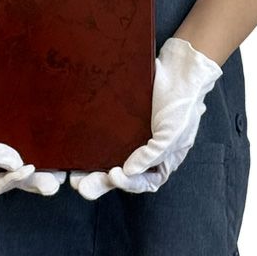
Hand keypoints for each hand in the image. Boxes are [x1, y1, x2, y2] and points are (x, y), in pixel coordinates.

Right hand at [0, 50, 66, 197]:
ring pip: (15, 163)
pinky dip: (31, 148)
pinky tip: (48, 150)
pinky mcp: (0, 129)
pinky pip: (17, 143)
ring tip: (58, 173)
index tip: (29, 169)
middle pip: (8, 177)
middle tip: (53, 184)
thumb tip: (17, 165)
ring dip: (36, 169)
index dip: (11, 181)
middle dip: (31, 182)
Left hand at [69, 37, 221, 199]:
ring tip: (74, 175)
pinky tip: (77, 148)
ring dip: (92, 169)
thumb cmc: (183, 104)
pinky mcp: (120, 122)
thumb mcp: (174, 134)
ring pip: (109, 159)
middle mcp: (145, 153)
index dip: (128, 183)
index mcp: (163, 160)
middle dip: (100, 182)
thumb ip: (153, 155)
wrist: (179, 70)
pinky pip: (104, 136)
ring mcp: (132, 137)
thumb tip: (128, 171)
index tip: (112, 175)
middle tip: (80, 185)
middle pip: (121, 174)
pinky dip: (92, 144)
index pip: (144, 181)